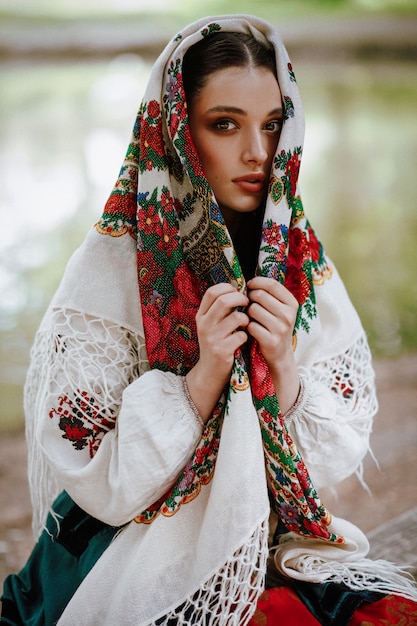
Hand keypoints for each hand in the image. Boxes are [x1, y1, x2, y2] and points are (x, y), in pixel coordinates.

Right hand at [186, 283, 248, 420]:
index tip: (238, 292)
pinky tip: (243, 340)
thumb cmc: (216, 343)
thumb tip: (238, 290)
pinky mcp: (222, 350)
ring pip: (237, 318)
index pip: (212, 292)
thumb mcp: (211, 325)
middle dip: (240, 299)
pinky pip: (242, 335)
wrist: (210, 371)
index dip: (228, 288)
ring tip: (246, 324)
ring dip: (246, 319)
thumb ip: (220, 309)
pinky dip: (246, 335)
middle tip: (247, 302)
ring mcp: (212, 338)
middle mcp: (204, 325)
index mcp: (201, 316)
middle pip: (224, 301)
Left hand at [247, 276, 299, 412]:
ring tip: (251, 319)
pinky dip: (247, 327)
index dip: (257, 282)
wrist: (279, 354)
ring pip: (253, 310)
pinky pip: (251, 326)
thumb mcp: (279, 309)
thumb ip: (270, 294)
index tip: (249, 286)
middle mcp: (289, 314)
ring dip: (247, 314)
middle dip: (250, 298)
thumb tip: (250, 280)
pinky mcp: (271, 340)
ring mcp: (281, 328)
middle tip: (248, 305)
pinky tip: (250, 330)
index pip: (271, 284)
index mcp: (292, 303)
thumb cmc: (275, 326)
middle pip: (260, 296)